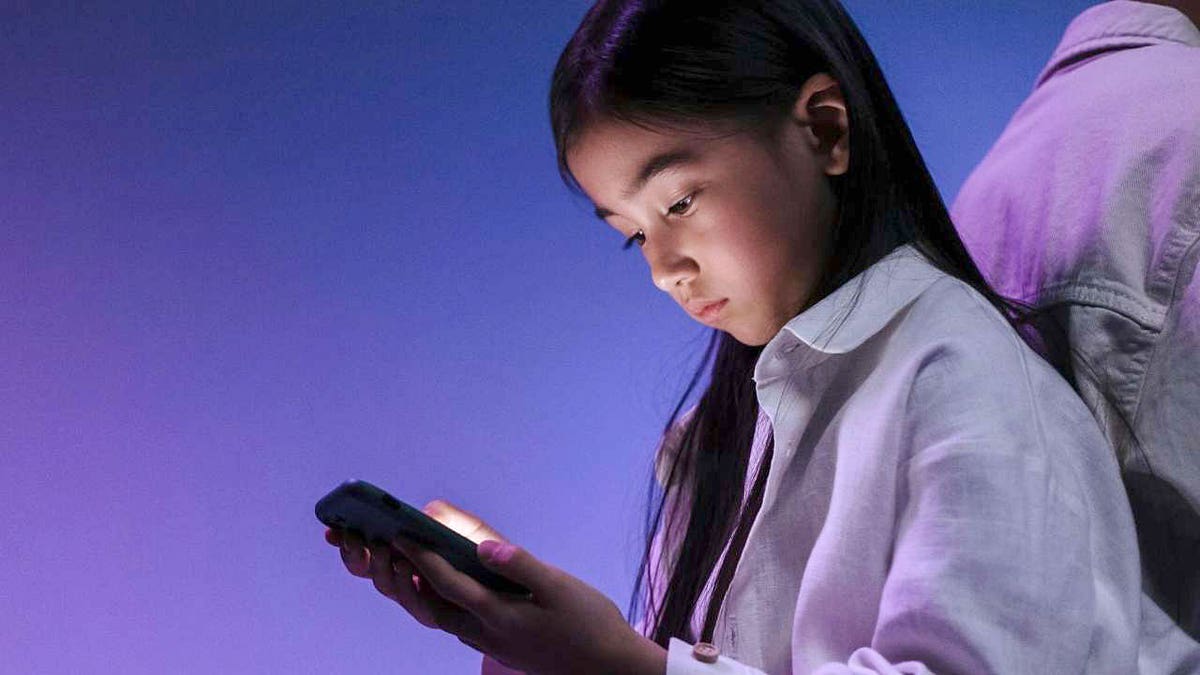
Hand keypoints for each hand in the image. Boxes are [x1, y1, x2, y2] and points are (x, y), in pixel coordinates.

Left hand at [323, 500, 664, 674]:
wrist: (606, 667)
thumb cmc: (588, 623)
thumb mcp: (561, 586)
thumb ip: (521, 564)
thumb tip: (484, 545)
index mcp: (497, 615)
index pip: (446, 583)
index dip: (419, 557)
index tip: (394, 533)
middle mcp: (482, 632)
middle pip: (424, 606)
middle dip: (396, 575)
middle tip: (375, 544)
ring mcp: (485, 641)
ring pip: (432, 616)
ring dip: (407, 588)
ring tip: (387, 558)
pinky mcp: (492, 642)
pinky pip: (447, 619)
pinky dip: (429, 599)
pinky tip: (428, 581)